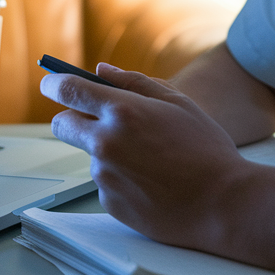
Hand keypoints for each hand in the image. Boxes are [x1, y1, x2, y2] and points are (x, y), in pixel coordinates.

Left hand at [41, 63, 248, 250]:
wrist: (224, 204)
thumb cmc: (206, 149)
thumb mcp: (177, 102)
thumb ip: (134, 82)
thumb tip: (101, 71)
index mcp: (122, 111)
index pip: (67, 90)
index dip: (54, 83)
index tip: (50, 83)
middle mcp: (106, 143)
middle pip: (62, 124)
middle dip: (72, 118)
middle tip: (95, 119)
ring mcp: (105, 176)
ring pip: (89, 154)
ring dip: (106, 151)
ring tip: (149, 158)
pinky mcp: (110, 202)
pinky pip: (105, 182)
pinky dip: (120, 178)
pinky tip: (150, 181)